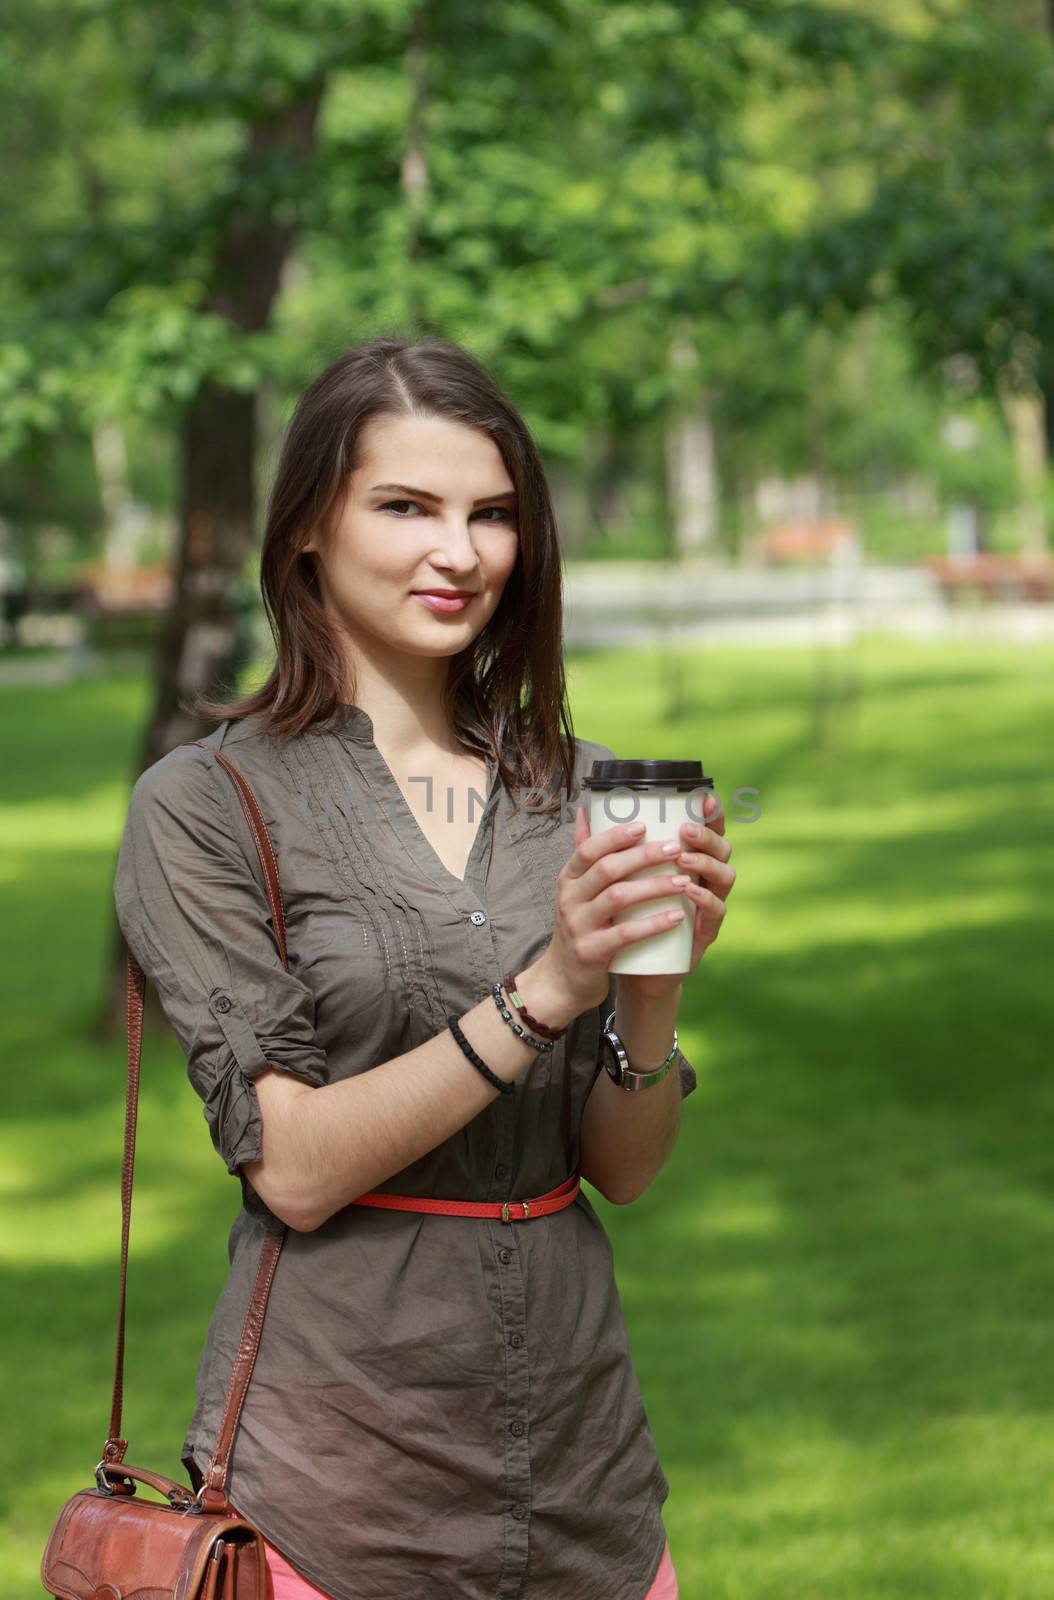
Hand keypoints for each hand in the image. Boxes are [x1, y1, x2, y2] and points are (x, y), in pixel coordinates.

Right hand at [539, 804, 708, 1016]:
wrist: (563, 979)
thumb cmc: (580, 927)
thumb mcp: (575, 890)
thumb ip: (584, 853)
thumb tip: (588, 809)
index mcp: (568, 879)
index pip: (588, 849)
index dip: (616, 836)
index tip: (645, 825)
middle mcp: (569, 899)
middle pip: (608, 869)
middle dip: (644, 856)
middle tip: (675, 849)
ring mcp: (579, 926)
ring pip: (619, 898)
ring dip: (655, 887)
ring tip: (684, 881)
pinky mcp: (592, 952)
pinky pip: (626, 934)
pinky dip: (653, 924)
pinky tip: (676, 917)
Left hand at [616, 791, 734, 1004]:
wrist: (631, 970)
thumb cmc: (625, 919)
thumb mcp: (613, 880)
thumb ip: (601, 849)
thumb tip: (583, 812)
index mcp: (688, 862)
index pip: (708, 832)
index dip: (712, 814)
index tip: (702, 797)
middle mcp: (704, 881)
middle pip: (722, 849)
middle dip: (706, 835)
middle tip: (683, 830)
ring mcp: (707, 907)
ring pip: (724, 877)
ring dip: (705, 863)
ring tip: (681, 858)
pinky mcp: (704, 934)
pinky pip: (715, 912)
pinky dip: (704, 899)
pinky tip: (689, 890)